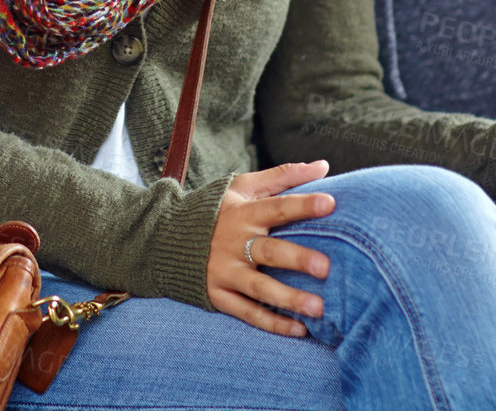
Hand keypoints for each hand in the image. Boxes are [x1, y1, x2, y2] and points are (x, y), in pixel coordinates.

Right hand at [206, 160, 334, 336]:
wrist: (165, 238)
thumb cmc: (215, 210)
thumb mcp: (242, 187)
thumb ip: (283, 176)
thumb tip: (324, 166)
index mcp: (243, 213)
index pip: (276, 207)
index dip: (302, 205)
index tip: (330, 203)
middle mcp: (234, 243)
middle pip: (269, 251)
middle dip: (297, 258)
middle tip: (325, 268)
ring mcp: (225, 272)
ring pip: (259, 287)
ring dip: (288, 298)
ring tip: (318, 308)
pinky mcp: (218, 295)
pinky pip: (247, 312)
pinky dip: (272, 323)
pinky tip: (299, 329)